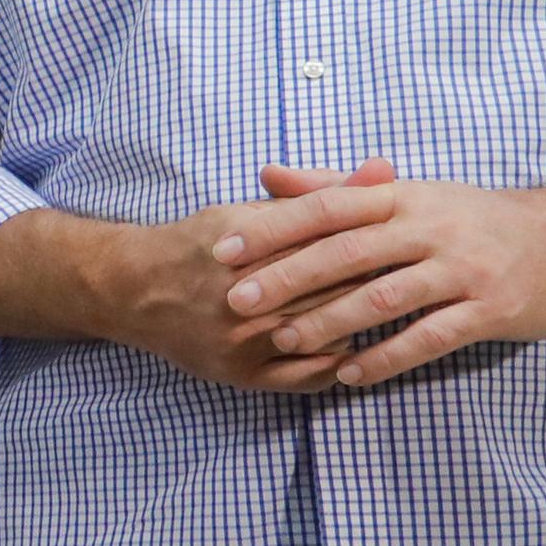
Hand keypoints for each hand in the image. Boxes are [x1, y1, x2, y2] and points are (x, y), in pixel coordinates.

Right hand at [82, 162, 394, 392]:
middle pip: (336, 285)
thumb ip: (323, 194)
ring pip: (329, 331)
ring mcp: (242, 339)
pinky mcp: (241, 373)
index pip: (331, 234)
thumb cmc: (203, 243)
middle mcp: (242, 293)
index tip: (406, 234)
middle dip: (378, 277)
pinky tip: (351, 344)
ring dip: (365, 321)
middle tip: (411, 272)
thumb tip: (384, 169)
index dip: (377, 234)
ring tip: (391, 308)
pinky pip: (310, 375)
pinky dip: (339, 361)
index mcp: (247, 242)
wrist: (133, 290)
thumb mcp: (255, 209)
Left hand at [209, 161, 545, 388]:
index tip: (224, 251)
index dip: (273, 229)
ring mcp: (462, 270)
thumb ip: (335, 188)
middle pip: (347, 252)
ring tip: (284, 343)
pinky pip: (430, 337)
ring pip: (384, 298)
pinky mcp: (490, 309)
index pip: (327, 208)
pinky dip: (386, 356)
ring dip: (329, 322)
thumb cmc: (476, 218)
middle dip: (287, 278)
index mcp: (403, 197)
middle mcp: (429, 229)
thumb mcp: (410, 194)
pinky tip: (348, 373)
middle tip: (238, 302)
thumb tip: (267, 175)